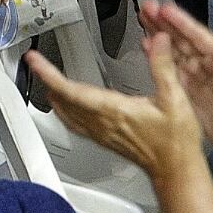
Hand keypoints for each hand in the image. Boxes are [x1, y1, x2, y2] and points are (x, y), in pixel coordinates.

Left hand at [25, 31, 204, 180]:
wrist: (176, 170)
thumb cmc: (176, 142)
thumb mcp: (175, 99)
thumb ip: (163, 67)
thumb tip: (159, 41)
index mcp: (114, 110)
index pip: (71, 90)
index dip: (49, 74)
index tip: (35, 61)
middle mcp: (102, 123)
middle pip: (63, 100)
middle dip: (46, 80)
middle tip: (35, 63)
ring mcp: (101, 133)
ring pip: (66, 113)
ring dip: (53, 96)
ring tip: (45, 80)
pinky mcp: (104, 139)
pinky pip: (75, 125)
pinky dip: (63, 111)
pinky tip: (63, 108)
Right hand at [136, 2, 212, 163]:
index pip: (199, 37)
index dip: (182, 23)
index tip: (165, 9)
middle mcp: (208, 64)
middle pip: (183, 38)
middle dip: (164, 22)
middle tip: (146, 7)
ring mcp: (196, 75)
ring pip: (174, 49)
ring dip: (158, 33)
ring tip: (142, 18)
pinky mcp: (187, 89)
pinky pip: (169, 68)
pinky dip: (157, 55)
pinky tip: (147, 45)